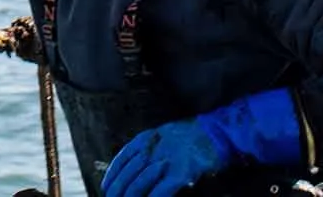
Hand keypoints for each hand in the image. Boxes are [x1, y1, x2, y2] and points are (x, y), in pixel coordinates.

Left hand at [101, 93, 302, 196]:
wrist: (216, 132)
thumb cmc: (191, 135)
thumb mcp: (163, 135)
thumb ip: (149, 147)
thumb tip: (136, 163)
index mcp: (146, 138)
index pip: (123, 158)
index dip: (113, 174)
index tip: (106, 186)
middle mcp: (152, 149)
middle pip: (130, 173)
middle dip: (119, 189)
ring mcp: (166, 161)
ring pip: (141, 183)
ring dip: (131, 196)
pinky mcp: (181, 173)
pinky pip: (162, 190)